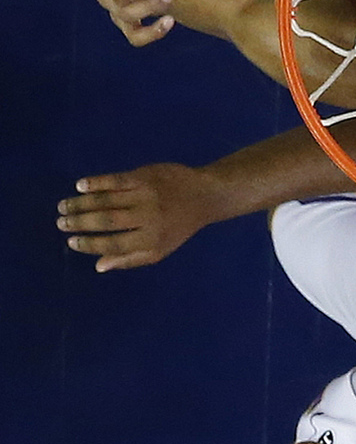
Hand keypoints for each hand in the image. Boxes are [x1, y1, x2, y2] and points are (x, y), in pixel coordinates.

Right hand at [56, 164, 214, 271]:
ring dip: (81, 203)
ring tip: (64, 206)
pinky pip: (116, 180)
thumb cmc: (178, 226)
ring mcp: (146, 196)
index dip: (90, 244)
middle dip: (80, 222)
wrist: (204, 195)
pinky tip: (80, 185)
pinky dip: (97, 182)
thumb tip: (98, 266)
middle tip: (61, 222)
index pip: (113, 245)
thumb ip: (130, 259)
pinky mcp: (145, 177)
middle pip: (106, 221)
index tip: (71, 242)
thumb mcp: (160, 250)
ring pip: (107, 200)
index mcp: (151, 240)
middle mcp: (147, 218)